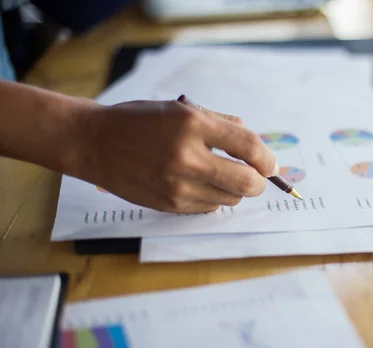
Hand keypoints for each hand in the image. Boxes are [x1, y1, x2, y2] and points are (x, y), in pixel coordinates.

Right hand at [72, 98, 277, 212]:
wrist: (95, 143)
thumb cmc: (142, 121)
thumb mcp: (182, 109)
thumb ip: (223, 124)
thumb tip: (256, 145)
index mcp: (192, 124)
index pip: (249, 146)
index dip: (267, 158)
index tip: (271, 164)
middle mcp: (187, 157)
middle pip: (247, 182)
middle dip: (258, 181)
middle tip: (256, 176)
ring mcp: (177, 185)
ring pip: (230, 198)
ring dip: (234, 189)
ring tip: (220, 175)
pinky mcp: (169, 204)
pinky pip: (209, 207)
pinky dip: (214, 197)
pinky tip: (199, 184)